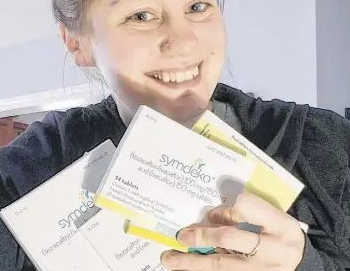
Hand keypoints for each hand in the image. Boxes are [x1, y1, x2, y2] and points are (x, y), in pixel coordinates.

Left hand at [161, 193, 305, 270]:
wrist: (302, 263)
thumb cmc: (281, 233)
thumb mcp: (272, 216)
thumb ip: (246, 211)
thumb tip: (211, 216)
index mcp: (279, 225)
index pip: (247, 207)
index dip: (226, 208)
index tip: (212, 213)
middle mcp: (272, 250)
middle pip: (230, 240)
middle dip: (201, 236)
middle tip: (180, 236)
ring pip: (222, 266)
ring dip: (193, 263)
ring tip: (169, 260)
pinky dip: (204, 270)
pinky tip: (187, 268)